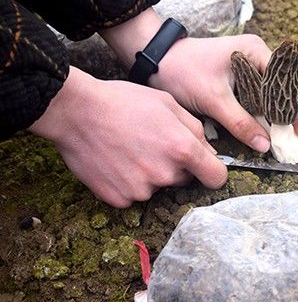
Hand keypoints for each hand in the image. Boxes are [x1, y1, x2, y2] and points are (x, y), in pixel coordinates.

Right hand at [28, 67, 226, 207]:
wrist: (75, 112)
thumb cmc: (123, 101)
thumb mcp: (168, 103)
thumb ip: (195, 129)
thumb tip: (209, 150)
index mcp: (182, 149)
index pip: (216, 177)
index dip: (212, 170)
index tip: (205, 166)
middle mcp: (165, 174)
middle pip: (184, 179)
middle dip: (176, 165)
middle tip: (153, 144)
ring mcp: (141, 190)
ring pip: (157, 186)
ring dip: (150, 173)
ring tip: (130, 149)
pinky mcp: (118, 200)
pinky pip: (133, 195)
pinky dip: (128, 182)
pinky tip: (115, 161)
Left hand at [101, 8, 297, 152]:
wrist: (156, 60)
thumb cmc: (184, 72)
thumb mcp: (214, 99)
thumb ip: (240, 122)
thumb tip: (266, 145)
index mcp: (257, 51)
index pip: (290, 79)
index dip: (297, 105)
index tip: (297, 130)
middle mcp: (258, 54)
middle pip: (285, 86)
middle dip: (290, 112)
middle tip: (293, 137)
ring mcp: (249, 64)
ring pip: (273, 92)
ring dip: (277, 113)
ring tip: (282, 136)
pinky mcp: (240, 76)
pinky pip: (259, 95)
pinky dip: (263, 111)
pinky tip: (264, 128)